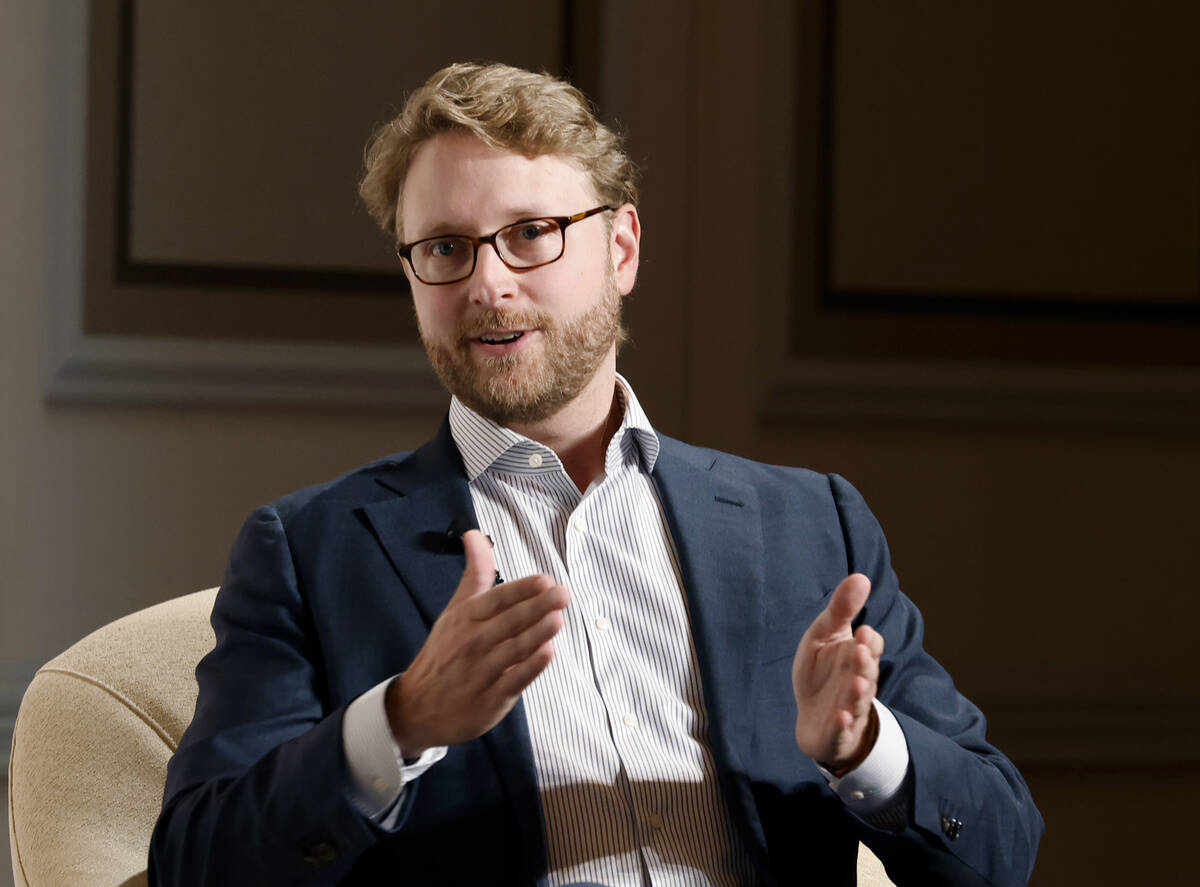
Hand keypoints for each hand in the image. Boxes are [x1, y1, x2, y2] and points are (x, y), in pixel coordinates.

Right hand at [385, 530, 568, 755]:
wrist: (417, 707)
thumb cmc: (444, 652)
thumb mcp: (456, 610)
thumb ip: (475, 574)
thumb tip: (475, 534)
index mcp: (466, 618)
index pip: (497, 599)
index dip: (521, 589)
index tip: (545, 580)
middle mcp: (473, 642)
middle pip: (509, 622)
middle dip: (537, 607)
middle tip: (563, 594)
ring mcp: (481, 671)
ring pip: (513, 649)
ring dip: (536, 634)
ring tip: (558, 619)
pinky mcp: (490, 699)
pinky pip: (512, 681)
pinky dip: (529, 668)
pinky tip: (547, 654)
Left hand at [792, 573, 883, 774]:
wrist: (813, 718)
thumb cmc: (822, 671)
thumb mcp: (824, 635)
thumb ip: (841, 609)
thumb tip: (861, 576)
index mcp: (857, 657)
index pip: (871, 648)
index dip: (869, 642)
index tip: (864, 632)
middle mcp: (858, 683)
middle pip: (867, 674)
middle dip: (865, 664)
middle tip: (861, 652)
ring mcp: (850, 709)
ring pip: (858, 702)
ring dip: (857, 693)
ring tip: (855, 684)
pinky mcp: (838, 732)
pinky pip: (842, 730)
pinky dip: (842, 725)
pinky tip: (841, 718)